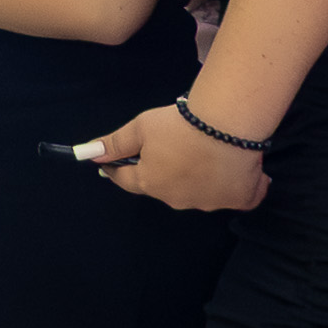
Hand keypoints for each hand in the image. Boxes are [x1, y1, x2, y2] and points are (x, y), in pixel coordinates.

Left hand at [86, 103, 265, 212]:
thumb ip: (114, 143)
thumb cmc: (179, 125)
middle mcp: (177, 199)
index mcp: (150, 183)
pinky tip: (238, 174)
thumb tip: (88, 154)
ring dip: (197, 179)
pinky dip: (234, 188)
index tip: (113, 165)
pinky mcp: (239, 199)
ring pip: (198, 192)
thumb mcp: (141, 128)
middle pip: (163, 186)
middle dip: (162, 172)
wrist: (227, 126)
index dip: (119, 170)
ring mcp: (209, 202)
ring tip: (207, 156)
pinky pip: (235, 197)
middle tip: (171, 150)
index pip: (126, 180)